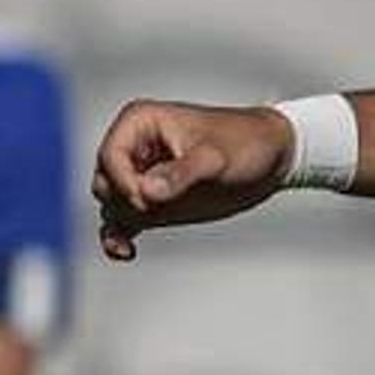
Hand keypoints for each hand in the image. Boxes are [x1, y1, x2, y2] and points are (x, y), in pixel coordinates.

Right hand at [92, 99, 295, 259]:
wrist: (269, 156)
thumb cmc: (245, 143)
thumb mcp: (216, 158)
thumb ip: (181, 174)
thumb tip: (147, 192)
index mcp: (141, 122)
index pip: (109, 156)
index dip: (122, 182)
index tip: (146, 200)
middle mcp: (134, 146)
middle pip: (105, 181)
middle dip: (122, 201)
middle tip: (152, 212)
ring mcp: (141, 175)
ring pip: (111, 203)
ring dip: (120, 221)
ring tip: (129, 245)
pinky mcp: (151, 201)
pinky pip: (121, 221)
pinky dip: (117, 236)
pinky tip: (125, 252)